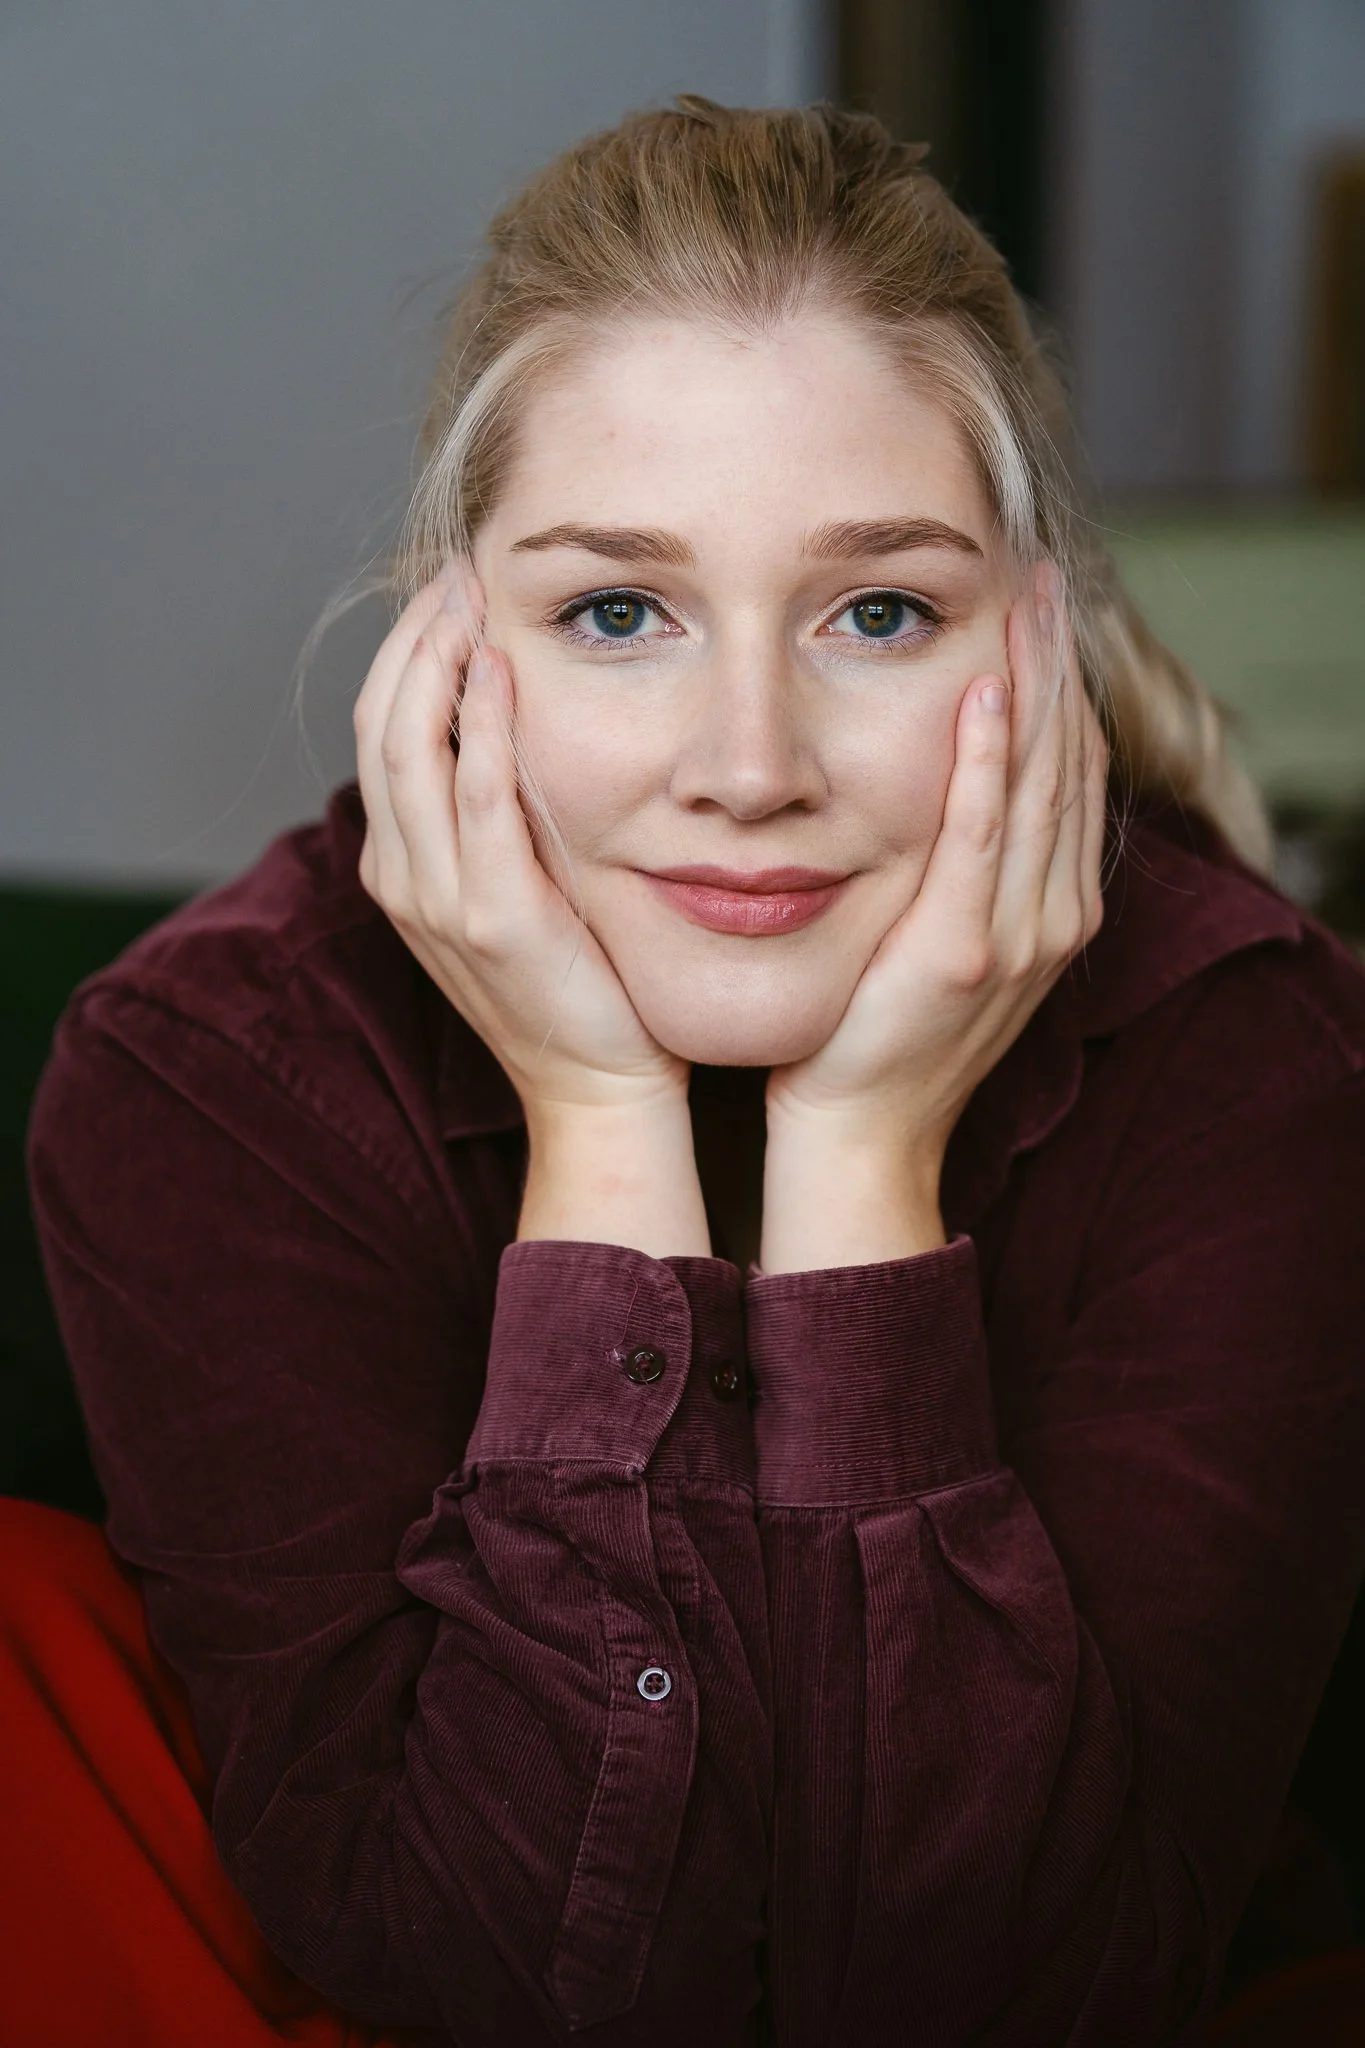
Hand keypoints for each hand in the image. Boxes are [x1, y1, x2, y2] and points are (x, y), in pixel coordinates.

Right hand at [352, 564, 687, 1122]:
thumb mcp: (522, 887)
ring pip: (410, 751)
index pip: (381, 731)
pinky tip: (501, 668)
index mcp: (403, 868)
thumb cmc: (579, 983)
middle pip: (381, 726)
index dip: (406, 652)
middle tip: (457, 569)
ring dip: (437, 662)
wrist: (602, 1086)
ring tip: (470, 595)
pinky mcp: (492, 917)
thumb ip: (503, 815)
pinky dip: (482, 727)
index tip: (450, 588)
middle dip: (415, 638)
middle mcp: (404, 878)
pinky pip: (476, 800)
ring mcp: (439, 900)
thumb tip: (518, 723)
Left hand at [760, 565, 1106, 1270]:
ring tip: (1024, 602)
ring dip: (1033, 687)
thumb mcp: (935, 939)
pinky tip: (983, 697)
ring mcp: (1016, 936)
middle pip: (1067, 763)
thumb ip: (953, 867)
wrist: (855, 1136)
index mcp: (1050, 909)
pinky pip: (980, 838)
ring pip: (1038, 786)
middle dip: (1057, 663)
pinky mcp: (962, 951)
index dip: (1062, 685)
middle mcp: (1051, 917)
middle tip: (1042, 574)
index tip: (1041, 609)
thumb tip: (938, 784)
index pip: (1070, 773)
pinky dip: (986, 764)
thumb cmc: (875, 1035)